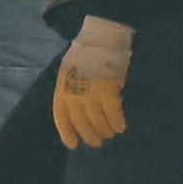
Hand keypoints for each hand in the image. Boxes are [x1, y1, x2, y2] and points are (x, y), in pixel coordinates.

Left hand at [52, 16, 131, 148]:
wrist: (99, 38)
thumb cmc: (86, 55)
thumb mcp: (69, 72)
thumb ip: (71, 90)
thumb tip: (79, 111)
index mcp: (61, 90)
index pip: (61, 118)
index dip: (67, 133)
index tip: (74, 145)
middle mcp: (73, 95)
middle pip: (82, 123)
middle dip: (90, 135)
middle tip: (99, 141)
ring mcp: (89, 94)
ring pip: (98, 121)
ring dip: (105, 130)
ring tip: (111, 133)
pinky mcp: (106, 91)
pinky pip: (113, 113)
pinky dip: (117, 122)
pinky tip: (121, 126)